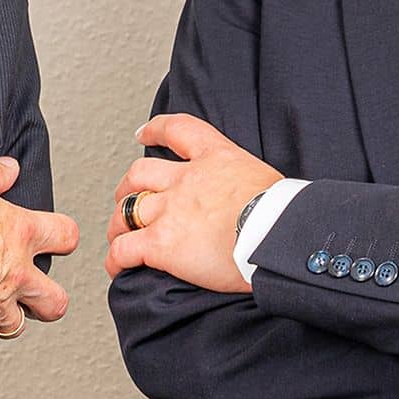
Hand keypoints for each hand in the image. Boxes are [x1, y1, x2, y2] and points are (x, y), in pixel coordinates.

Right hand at [0, 157, 79, 338]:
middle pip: (56, 302)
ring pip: (15, 327)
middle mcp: (12, 275)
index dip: (63, 236)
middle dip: (49, 299)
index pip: (66, 236)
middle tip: (36, 290)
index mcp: (19, 235)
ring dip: (5, 318)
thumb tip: (7, 168)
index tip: (56, 238)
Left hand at [103, 114, 281, 291]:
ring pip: (126, 211)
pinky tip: (117, 269)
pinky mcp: (162, 244)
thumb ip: (243, 183)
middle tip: (128, 200)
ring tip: (119, 237)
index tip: (143, 133)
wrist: (278, 237)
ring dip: (118, 225)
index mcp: (215, 158)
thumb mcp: (263, 180)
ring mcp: (171, 211)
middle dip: (128, 188)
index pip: (177, 130)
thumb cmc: (283, 215)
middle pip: (139, 175)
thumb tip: (247, 200)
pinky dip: (116, 260)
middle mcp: (186, 180)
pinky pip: (125, 250)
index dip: (155, 130)